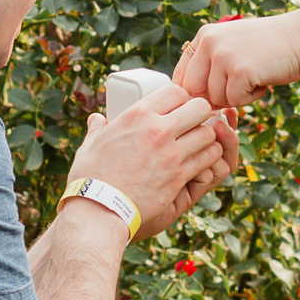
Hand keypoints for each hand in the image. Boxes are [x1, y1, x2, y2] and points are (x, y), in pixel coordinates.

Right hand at [64, 83, 228, 238]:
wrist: (99, 209)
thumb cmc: (91, 177)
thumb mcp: (90, 145)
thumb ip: (97, 129)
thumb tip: (96, 119)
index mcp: (137, 115)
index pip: (176, 91)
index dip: (183, 98)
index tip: (181, 109)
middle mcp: (157, 130)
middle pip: (200, 107)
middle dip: (202, 114)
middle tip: (196, 125)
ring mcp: (170, 153)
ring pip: (209, 133)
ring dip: (208, 138)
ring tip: (200, 145)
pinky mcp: (178, 175)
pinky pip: (209, 158)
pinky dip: (209, 159)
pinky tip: (202, 162)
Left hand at [173, 10, 299, 109]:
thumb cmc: (271, 46)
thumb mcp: (234, 45)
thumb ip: (212, 64)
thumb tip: (193, 100)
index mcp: (204, 36)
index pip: (182, 76)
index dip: (196, 93)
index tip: (214, 97)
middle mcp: (209, 43)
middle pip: (194, 91)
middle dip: (214, 99)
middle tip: (238, 90)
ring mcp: (223, 56)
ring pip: (215, 99)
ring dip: (236, 97)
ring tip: (256, 78)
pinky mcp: (240, 71)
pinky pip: (235, 101)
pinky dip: (251, 98)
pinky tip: (263, 81)